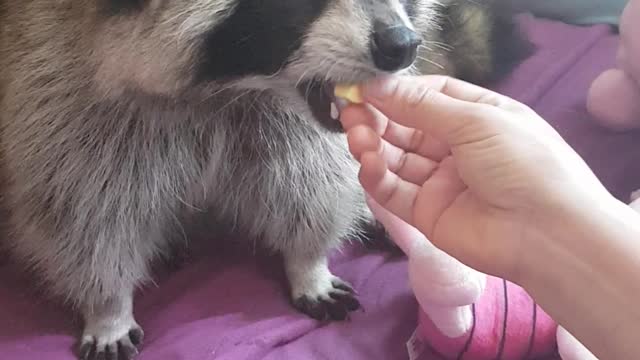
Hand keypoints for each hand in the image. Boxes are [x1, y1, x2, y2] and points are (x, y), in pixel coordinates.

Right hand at [340, 75, 609, 280]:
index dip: (396, 92)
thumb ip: (421, 105)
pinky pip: (394, 192)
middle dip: (377, 118)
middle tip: (349, 113)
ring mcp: (441, 182)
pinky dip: (376, 177)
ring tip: (355, 137)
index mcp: (478, 117)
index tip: (363, 88)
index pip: (429, 97)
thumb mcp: (475, 121)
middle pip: (406, 128)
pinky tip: (366, 164)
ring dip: (372, 146)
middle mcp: (457, 147)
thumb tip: (376, 84)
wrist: (548, 234)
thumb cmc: (523, 163)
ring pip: (396, 159)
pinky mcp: (427, 213)